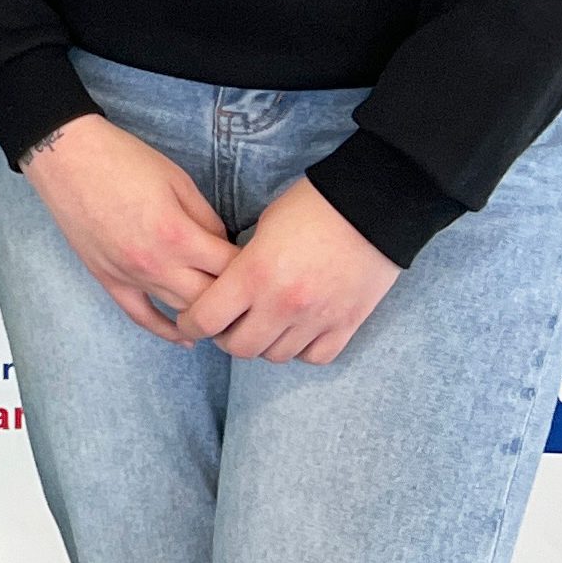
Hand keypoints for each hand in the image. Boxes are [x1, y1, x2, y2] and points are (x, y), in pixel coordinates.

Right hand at [22, 113, 237, 343]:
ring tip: (230, 315)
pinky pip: (141, 316)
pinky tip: (187, 338)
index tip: (265, 267)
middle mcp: (156, 264)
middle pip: (210, 300)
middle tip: (252, 295)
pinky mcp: (108, 279)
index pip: (231, 270)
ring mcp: (129, 276)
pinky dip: (166, 331)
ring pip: (181, 312)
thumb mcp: (179, 180)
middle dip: (236, 299)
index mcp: (178, 235)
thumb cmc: (124, 160)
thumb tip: (222, 246)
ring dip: (207, 315)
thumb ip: (207, 219)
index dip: (254, 271)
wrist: (67, 157)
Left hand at [175, 178, 398, 363]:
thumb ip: (242, 265)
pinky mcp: (347, 324)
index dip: (190, 324)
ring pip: (276, 355)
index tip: (189, 321)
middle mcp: (283, 303)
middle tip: (227, 324)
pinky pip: (315, 357)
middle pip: (240, 348)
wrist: (373, 206)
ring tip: (263, 325)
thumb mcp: (262, 228)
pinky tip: (297, 331)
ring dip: (264, 343)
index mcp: (254, 274)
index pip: (206, 320)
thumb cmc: (312, 206)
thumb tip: (228, 289)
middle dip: (225, 338)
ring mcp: (317, 318)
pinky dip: (301, 349)